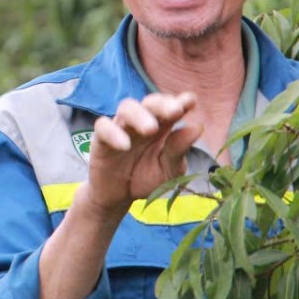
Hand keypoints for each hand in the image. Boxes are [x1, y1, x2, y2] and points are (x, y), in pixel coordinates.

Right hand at [82, 92, 202, 217]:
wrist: (120, 197)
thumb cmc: (147, 177)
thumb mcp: (168, 169)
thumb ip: (179, 149)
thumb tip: (197, 127)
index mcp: (162, 126)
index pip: (171, 107)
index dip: (180, 101)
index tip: (190, 101)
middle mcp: (141, 121)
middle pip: (149, 102)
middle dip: (162, 104)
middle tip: (175, 111)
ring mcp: (121, 127)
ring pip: (127, 108)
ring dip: (140, 115)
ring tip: (151, 129)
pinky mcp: (101, 139)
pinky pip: (103, 127)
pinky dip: (113, 133)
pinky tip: (125, 145)